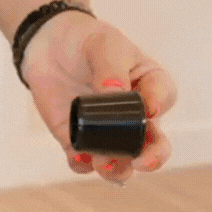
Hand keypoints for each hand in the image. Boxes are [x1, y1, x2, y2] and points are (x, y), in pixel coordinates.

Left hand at [21, 10, 177, 183]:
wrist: (48, 47)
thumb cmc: (86, 43)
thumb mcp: (104, 45)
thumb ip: (110, 68)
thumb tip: (114, 92)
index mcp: (150, 85)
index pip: (163, 98)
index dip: (160, 106)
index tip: (150, 108)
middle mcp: (133, 116)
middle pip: (153, 143)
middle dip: (152, 157)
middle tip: (142, 161)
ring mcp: (106, 131)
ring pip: (121, 160)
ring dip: (117, 168)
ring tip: (105, 163)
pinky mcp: (77, 139)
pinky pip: (82, 160)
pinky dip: (82, 163)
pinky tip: (79, 157)